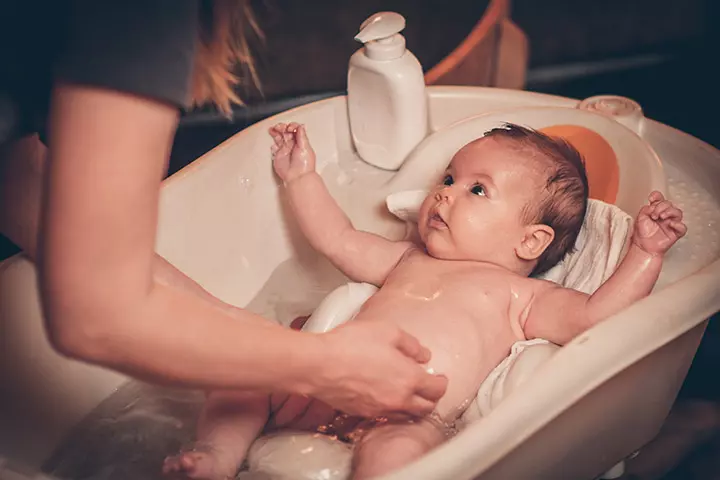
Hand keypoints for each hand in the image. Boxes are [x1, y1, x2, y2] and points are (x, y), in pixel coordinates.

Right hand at [269, 122, 315, 182]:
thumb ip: (302, 136)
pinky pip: (275, 146)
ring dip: (276, 131)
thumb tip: (301, 126)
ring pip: (280, 136)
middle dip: (282, 127)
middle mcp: (293, 144)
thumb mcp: (305, 147)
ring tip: (273, 129)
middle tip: (280, 128)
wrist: (297, 177)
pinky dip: (273, 142)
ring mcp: (285, 149)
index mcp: (301, 141)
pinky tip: (273, 140)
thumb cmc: (304, 165)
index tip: (290, 128)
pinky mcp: (278, 155)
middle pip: (286, 131)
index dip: (292, 126)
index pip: (295, 129)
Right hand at [310, 321, 447, 417]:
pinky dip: (390, 408)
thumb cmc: (352, 344)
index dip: (442, 383)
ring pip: (405, 416)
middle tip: (428, 388)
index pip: (437, 389)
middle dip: (431, 398)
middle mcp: (398, 399)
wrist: (319, 365)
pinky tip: (383, 396)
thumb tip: (423, 355)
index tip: (440, 378)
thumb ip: (410, 344)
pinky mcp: (361, 413)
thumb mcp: (388, 331)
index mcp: (409, 379)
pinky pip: (383, 415)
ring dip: (411, 406)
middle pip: (425, 408)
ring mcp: (379, 409)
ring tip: (407, 394)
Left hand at [633, 191, 686, 254]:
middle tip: (654, 214)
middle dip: (661, 207)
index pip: (660, 199)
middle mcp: (665, 216)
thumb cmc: (642, 234)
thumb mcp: (640, 218)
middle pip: (669, 204)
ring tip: (661, 217)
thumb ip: (646, 209)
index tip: (651, 198)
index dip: (657, 196)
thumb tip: (652, 206)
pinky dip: (678, 224)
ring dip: (669, 212)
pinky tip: (670, 224)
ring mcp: (671, 223)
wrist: (643, 247)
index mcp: (656, 211)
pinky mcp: (676, 233)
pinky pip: (682, 227)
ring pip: (678, 212)